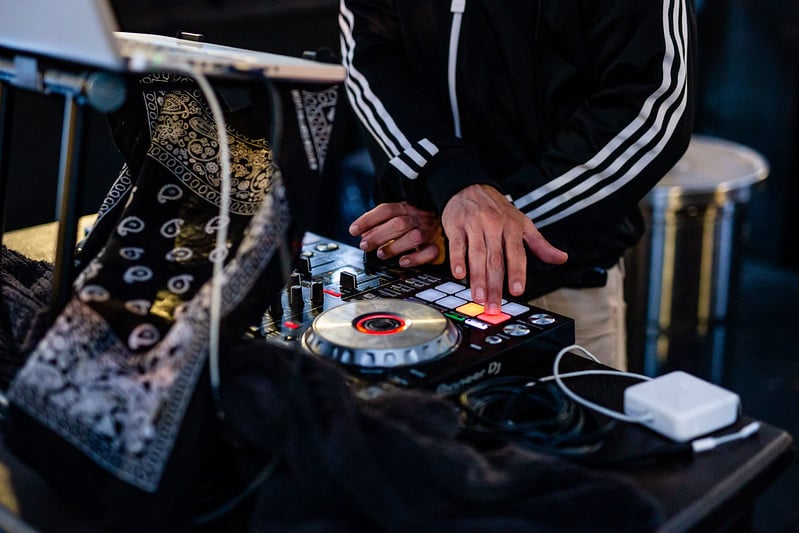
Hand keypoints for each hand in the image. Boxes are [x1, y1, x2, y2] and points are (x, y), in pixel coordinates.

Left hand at [349, 201, 444, 266]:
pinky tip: (403, 262)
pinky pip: (430, 252)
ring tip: (381, 254)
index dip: (368, 220)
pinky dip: (416, 258)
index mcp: (406, 207)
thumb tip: (362, 234)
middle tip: (364, 245)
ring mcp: (428, 231)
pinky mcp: (436, 245)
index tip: (353, 230)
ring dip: (394, 247)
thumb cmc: (416, 219)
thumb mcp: (399, 214)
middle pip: (398, 223)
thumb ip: (382, 223)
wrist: (448, 216)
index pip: (386, 210)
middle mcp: (417, 217)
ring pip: (414, 237)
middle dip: (378, 235)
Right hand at [441, 184, 567, 313]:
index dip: (516, 273)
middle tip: (493, 305)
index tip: (516, 291)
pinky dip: (457, 260)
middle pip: (495, 259)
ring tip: (478, 297)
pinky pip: (457, 245)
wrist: (469, 187)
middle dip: (494, 285)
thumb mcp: (522, 223)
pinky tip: (459, 274)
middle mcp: (494, 225)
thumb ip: (540, 244)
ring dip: (477, 278)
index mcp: (512, 226)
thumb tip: (561, 258)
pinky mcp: (456, 226)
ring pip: (477, 255)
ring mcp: (474, 225)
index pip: (516, 253)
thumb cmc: (497, 209)